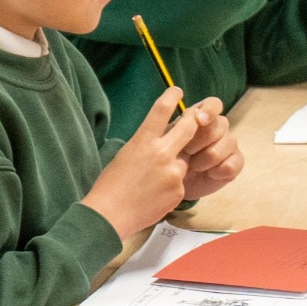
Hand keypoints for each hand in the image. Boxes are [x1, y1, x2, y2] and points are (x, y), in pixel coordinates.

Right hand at [81, 87, 200, 239]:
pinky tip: (154, 195)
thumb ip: (147, 144)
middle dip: (194, 122)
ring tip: (154, 180)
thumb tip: (162, 138)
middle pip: (189, 127)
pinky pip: (181, 182)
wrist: (109, 215)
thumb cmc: (112, 184)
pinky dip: (171, 186)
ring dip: (176, 165)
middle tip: (197, 118)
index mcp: (142, 141)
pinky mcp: (179, 189)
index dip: (171, 97)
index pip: (161, 110)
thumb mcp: (126, 154)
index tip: (177, 91)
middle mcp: (161, 153)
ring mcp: (173, 172)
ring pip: (185, 160)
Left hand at [178, 96, 243, 201]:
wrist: (173, 185)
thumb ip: (180, 125)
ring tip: (194, 167)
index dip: (209, 110)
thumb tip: (195, 116)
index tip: (200, 120)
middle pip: (219, 126)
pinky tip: (209, 174)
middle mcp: (219, 127)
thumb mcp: (166, 140)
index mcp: (202, 116)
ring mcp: (230, 144)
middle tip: (187, 153)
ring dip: (205, 160)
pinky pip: (232, 164)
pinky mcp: (236, 162)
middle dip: (199, 142)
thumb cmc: (168, 157)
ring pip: (225, 146)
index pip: (213, 104)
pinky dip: (217, 172)